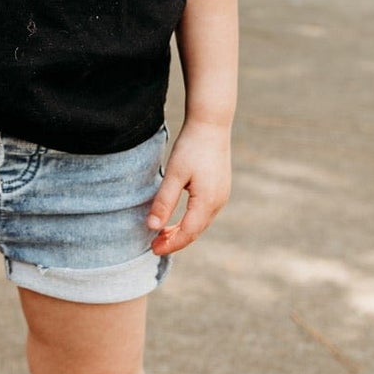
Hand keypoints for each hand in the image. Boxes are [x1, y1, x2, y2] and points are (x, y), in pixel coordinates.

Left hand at [146, 120, 231, 255]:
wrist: (211, 124)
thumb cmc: (192, 146)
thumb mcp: (174, 174)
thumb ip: (164, 201)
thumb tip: (152, 227)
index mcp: (208, 201)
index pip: (188, 233)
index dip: (170, 244)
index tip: (153, 249)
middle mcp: (218, 202)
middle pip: (196, 231)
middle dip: (175, 241)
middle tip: (153, 245)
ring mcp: (221, 196)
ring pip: (201, 224)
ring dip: (182, 232)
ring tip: (162, 235)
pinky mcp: (220, 189)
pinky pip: (204, 214)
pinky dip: (190, 221)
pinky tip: (177, 220)